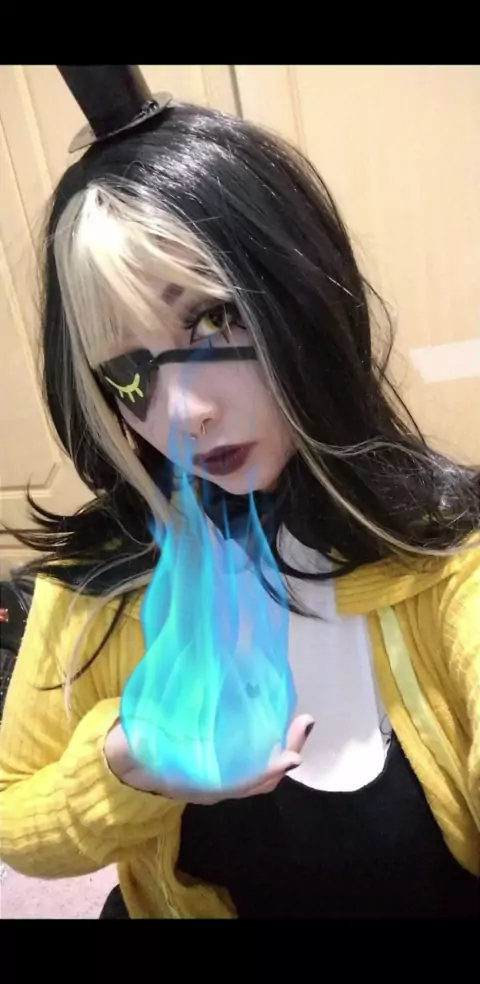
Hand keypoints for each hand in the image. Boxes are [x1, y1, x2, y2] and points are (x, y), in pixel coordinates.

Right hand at [104, 714, 314, 804]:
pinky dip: (271, 739)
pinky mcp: (226, 760)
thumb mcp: (130, 749)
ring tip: (301, 719)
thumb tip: (137, 738)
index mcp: (199, 785)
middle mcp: (219, 783)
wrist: (128, 764)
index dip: (266, 772)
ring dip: (285, 745)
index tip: (291, 758)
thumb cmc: (133, 753)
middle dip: (287, 752)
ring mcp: (225, 773)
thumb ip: (134, 745)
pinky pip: (256, 755)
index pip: (241, 783)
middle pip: (263, 778)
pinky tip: (275, 714)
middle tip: (304, 721)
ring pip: (264, 767)